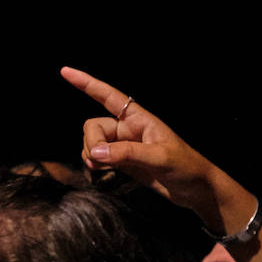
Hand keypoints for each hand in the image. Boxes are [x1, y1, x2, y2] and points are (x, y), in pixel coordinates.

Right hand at [64, 67, 229, 224]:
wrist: (197, 190)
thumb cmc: (186, 167)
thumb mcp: (160, 158)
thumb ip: (127, 154)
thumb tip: (96, 152)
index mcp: (139, 119)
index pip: (108, 96)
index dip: (87, 83)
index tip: (65, 71)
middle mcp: (129, 130)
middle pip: (93, 126)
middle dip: (91, 142)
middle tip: (100, 162)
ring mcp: (124, 147)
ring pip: (93, 144)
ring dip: (91, 157)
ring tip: (104, 172)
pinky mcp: (124, 164)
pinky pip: (98, 160)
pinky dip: (95, 168)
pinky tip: (104, 177)